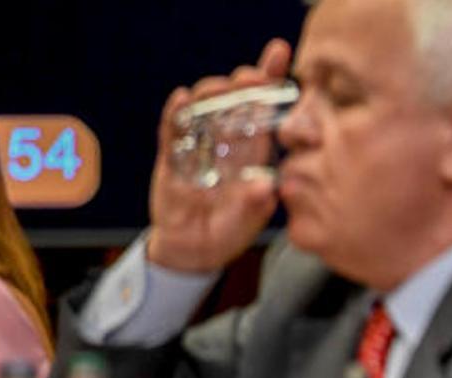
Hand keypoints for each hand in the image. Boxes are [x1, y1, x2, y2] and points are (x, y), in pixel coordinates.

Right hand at [147, 39, 290, 272]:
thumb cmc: (230, 231)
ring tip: (221, 88)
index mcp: (253, 152)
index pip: (264, 109)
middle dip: (244, 82)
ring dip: (212, 93)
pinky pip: (171, 130)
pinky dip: (175, 114)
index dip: (270, 80)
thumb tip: (265, 188)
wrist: (193, 251)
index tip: (280, 52)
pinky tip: (181, 99)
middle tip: (252, 77)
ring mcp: (198, 147)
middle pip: (234, 100)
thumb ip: (256, 205)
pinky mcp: (172, 158)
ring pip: (204, 107)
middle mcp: (228, 143)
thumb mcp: (249, 221)